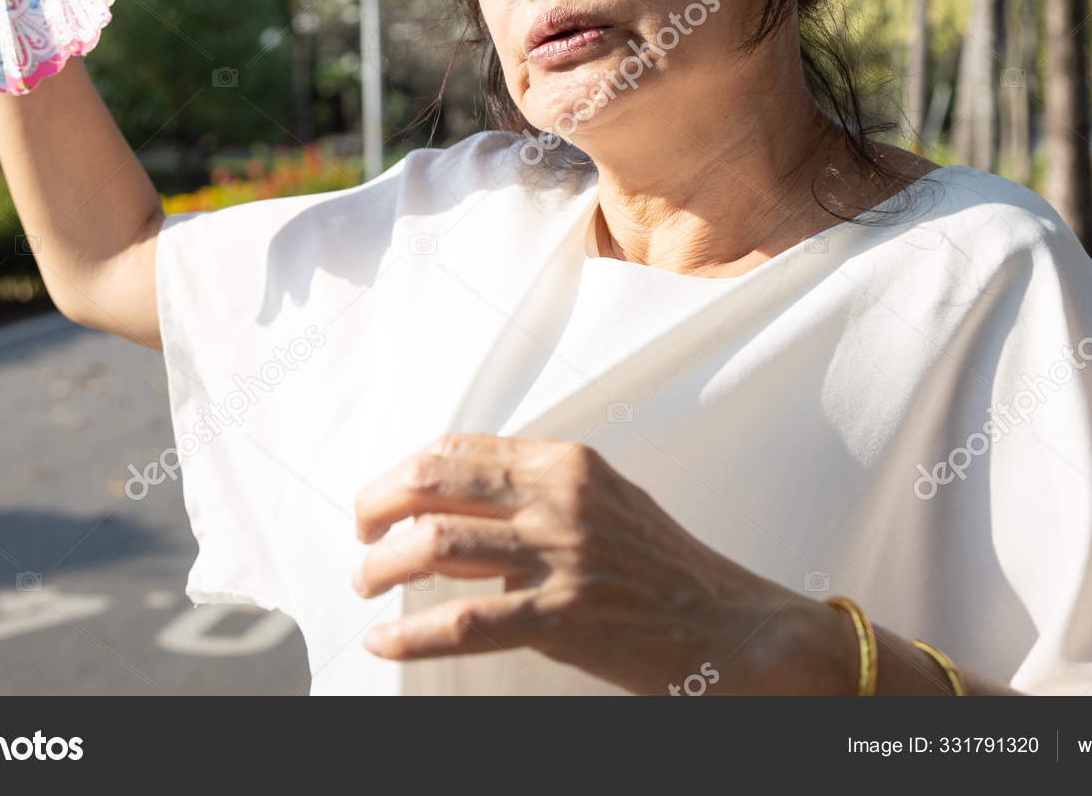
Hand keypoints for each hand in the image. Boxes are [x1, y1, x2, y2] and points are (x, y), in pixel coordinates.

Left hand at [350, 432, 854, 694]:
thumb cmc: (665, 568)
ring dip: (381, 566)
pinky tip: (385, 642)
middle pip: (432, 482)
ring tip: (366, 584)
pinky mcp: (561, 614)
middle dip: (376, 509)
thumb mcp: (604, 504)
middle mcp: (558, 496)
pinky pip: (463, 621)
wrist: (730, 625)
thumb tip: (457, 506)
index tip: (380, 498)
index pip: (458, 449)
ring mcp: (559, 554)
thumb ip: (538, 494)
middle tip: (360, 537)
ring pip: (434, 544)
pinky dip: (410, 635)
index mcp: (566, 462)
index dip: (402, 472)